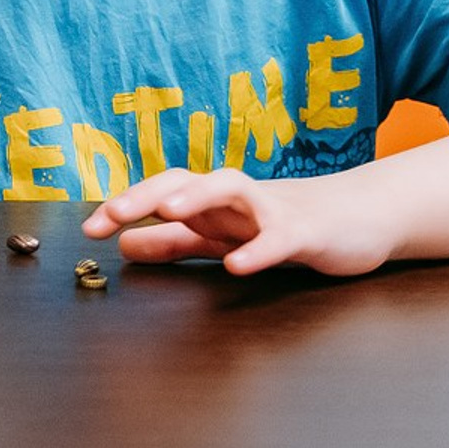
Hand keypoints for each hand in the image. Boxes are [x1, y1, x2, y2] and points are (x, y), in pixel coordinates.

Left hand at [82, 166, 392, 277]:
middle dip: (146, 194)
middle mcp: (234, 198)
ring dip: (198, 197)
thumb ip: (176, 241)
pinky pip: (279, 238)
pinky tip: (238, 265)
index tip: (90, 228)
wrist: (358, 217)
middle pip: (185, 182)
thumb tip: (124, 245)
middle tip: (113, 213)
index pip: (160, 193)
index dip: (125, 206)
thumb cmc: (282, 224)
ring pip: (231, 189)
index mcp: (211, 200)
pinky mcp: (306, 232)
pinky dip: (258, 249)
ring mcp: (271, 209)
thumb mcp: (222, 235)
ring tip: (167, 212)